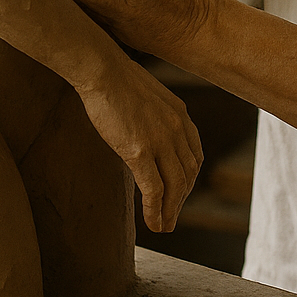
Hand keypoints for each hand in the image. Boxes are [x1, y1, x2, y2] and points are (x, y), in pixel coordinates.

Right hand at [78, 53, 202, 234]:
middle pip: (188, 175)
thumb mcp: (148, 96)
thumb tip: (148, 132)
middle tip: (172, 218)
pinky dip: (156, 210)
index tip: (180, 193)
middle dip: (181, 200)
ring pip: (175, 187)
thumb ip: (156, 116)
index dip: (189, 179)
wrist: (102, 69)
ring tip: (164, 227)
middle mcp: (177, 129)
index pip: (194, 156)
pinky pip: (154, 189)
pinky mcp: (140, 151)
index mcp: (181, 114)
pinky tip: (152, 223)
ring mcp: (161, 140)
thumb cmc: (116, 78)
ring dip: (171, 211)